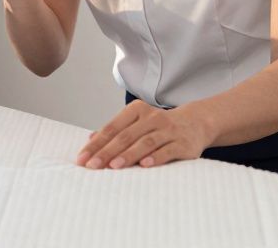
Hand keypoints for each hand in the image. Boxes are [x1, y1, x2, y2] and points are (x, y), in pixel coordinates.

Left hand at [76, 99, 214, 169]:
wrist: (196, 122)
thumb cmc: (158, 126)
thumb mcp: (137, 122)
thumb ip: (116, 130)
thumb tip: (90, 139)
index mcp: (137, 110)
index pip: (112, 128)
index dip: (96, 144)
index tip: (82, 158)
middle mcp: (152, 118)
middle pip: (126, 136)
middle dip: (107, 152)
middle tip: (92, 165)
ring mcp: (169, 130)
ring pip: (145, 142)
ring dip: (129, 155)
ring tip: (114, 166)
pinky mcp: (183, 143)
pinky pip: (168, 150)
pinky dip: (156, 157)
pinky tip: (144, 165)